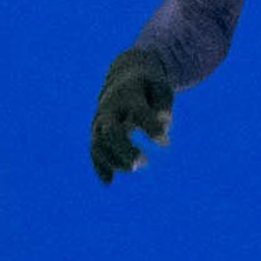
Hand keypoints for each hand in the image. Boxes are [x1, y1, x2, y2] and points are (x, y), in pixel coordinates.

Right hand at [90, 47, 174, 183]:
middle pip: (111, 131)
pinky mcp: (96, 132)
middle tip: (143, 162)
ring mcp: (99, 121)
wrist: (124, 78)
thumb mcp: (161, 89)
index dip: (151, 128)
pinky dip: (99, 166)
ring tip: (134, 169)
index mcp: (128, 96)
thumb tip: (165, 125)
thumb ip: (163, 106)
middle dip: (124, 149)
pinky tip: (108, 182)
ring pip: (99, 143)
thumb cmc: (149, 86)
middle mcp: (109, 109)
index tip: (165, 143)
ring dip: (113, 160)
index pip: (138, 113)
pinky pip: (94, 150)